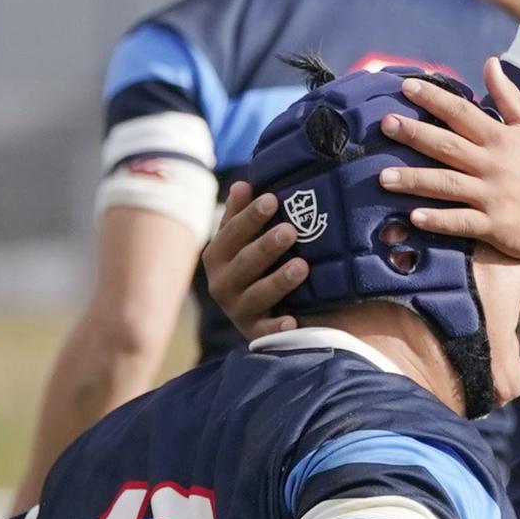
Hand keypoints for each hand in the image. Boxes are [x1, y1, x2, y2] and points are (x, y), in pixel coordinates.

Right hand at [203, 183, 308, 335]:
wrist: (256, 313)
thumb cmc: (253, 264)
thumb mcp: (243, 240)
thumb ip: (240, 215)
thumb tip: (243, 186)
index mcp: (217, 257)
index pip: (231, 233)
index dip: (250, 217)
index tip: (272, 200)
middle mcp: (221, 284)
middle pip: (245, 263)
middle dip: (267, 246)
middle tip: (291, 230)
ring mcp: (237, 310)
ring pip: (257, 295)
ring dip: (278, 281)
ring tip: (302, 266)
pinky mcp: (254, 332)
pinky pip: (266, 331)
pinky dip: (278, 327)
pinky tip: (293, 321)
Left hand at [378, 67, 519, 262]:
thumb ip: (507, 95)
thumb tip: (490, 62)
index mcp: (500, 137)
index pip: (462, 112)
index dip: (434, 99)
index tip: (405, 86)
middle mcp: (493, 164)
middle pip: (448, 146)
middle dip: (415, 134)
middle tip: (385, 124)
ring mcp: (493, 195)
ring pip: (448, 185)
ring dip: (415, 180)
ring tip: (383, 176)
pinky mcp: (495, 226)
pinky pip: (462, 222)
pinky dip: (439, 220)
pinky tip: (413, 217)